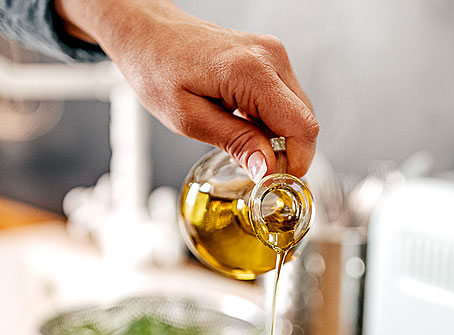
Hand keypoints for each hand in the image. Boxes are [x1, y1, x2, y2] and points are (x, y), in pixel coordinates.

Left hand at [55, 0, 318, 178]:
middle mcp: (270, 57)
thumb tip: (267, 168)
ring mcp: (272, 54)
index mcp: (251, 72)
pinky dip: (271, 121)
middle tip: (255, 170)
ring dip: (278, 138)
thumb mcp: (188, 118)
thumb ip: (234, 142)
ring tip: (242, 144)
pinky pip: (284, 99)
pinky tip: (243, 125)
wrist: (148, 32)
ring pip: (297, 112)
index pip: (301, 127)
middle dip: (287, 153)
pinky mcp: (268, 57)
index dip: (295, 162)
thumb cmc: (158, 68)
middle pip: (305, 121)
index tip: (274, 183)